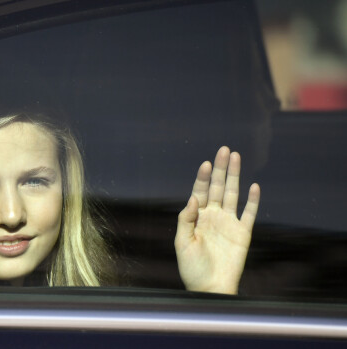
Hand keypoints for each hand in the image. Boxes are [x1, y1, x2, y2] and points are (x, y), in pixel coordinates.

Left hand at [174, 146, 259, 293]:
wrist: (210, 288)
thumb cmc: (192, 268)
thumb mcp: (182, 242)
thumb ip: (186, 218)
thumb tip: (193, 197)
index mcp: (197, 217)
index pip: (200, 191)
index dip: (202, 177)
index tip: (205, 163)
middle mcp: (213, 216)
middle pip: (217, 187)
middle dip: (220, 169)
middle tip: (223, 150)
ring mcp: (229, 223)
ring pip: (233, 194)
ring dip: (234, 176)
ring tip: (235, 157)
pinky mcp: (243, 233)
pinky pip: (249, 213)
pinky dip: (253, 200)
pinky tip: (254, 186)